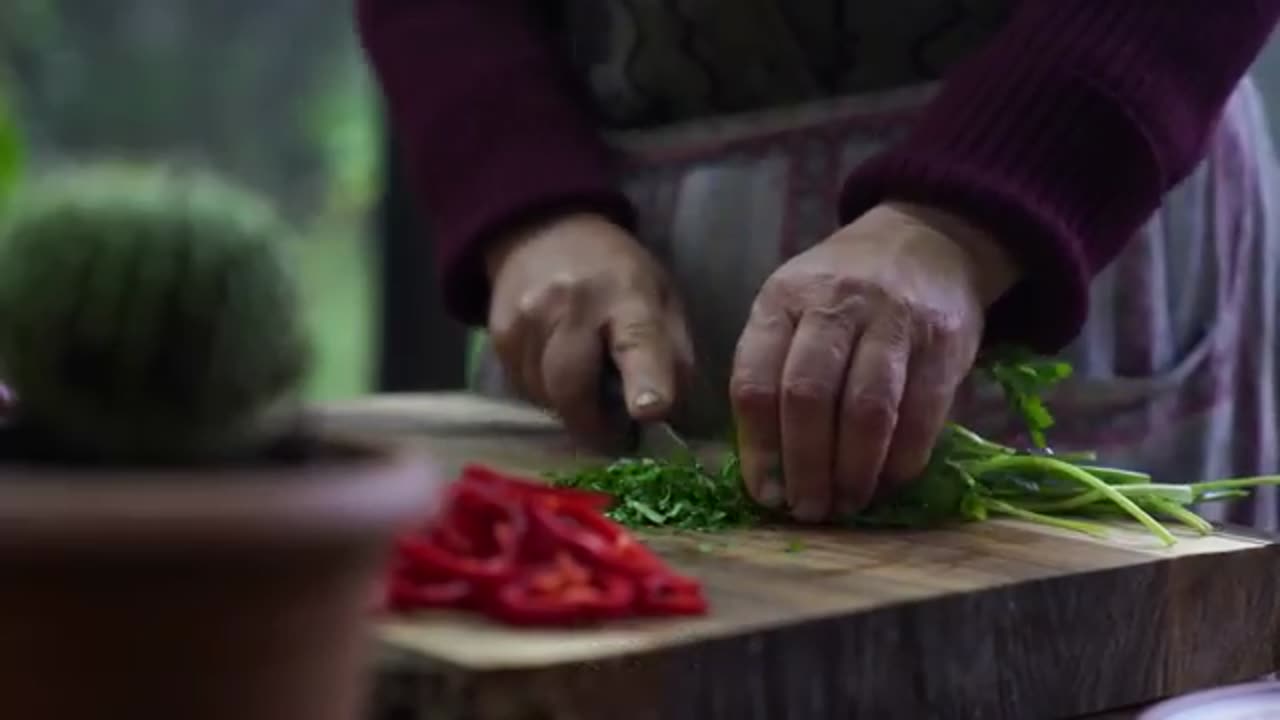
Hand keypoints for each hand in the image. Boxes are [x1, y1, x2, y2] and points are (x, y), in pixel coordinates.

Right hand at [487, 212, 693, 446]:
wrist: (542, 231)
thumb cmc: (617, 273)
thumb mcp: (662, 298)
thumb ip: (673, 356)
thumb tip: (670, 416)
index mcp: (627, 296)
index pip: (637, 340)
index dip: (644, 380)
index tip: (649, 411)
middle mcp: (571, 306)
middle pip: (573, 387)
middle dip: (595, 426)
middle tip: (615, 435)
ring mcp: (528, 320)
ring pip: (547, 397)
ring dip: (570, 408)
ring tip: (587, 386)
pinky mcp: (500, 336)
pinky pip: (524, 390)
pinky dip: (545, 394)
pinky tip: (557, 369)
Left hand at [730, 202, 1019, 521]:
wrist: (927, 237)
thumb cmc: (844, 292)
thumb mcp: (793, 308)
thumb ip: (774, 370)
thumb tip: (767, 469)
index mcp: (781, 300)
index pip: (756, 380)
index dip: (758, 447)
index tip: (765, 493)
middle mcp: (833, 303)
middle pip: (808, 396)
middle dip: (805, 465)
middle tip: (808, 509)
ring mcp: (892, 318)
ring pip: (866, 408)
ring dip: (853, 470)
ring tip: (846, 505)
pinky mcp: (943, 339)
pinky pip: (921, 412)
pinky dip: (902, 458)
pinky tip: (887, 482)